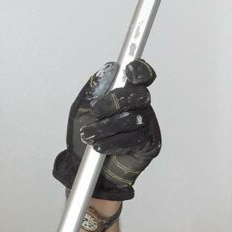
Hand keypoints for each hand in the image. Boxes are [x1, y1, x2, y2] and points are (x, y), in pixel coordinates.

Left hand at [52, 60, 161, 200]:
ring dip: (107, 127)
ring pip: (134, 119)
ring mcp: (147, 125)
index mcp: (126, 93)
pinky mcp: (149, 145)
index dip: (140, 71)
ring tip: (89, 136)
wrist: (82, 163)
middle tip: (95, 112)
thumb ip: (94, 88)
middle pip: (139, 95)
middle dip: (114, 102)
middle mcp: (141, 106)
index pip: (142, 76)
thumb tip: (110, 68)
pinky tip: (100, 148)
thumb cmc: (85, 131)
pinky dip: (113, 143)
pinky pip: (136, 139)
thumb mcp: (81, 107)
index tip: (128, 71)